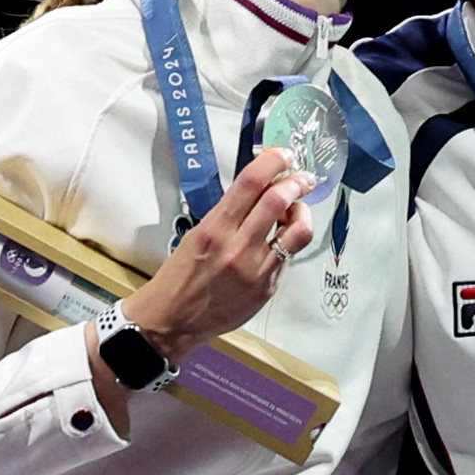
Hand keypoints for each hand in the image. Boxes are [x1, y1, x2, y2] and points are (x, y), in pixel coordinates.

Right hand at [121, 149, 317, 355]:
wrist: (172, 320)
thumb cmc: (180, 275)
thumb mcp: (197, 235)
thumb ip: (230, 214)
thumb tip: (261, 191)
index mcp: (214, 228)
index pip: (251, 183)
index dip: (273, 162)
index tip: (284, 155)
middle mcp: (237, 247)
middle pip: (279, 200)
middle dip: (297, 182)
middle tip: (302, 178)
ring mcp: (256, 269)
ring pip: (298, 230)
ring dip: (302, 212)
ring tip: (296, 210)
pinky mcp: (267, 287)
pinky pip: (289, 256)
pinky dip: (290, 241)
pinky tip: (282, 239)